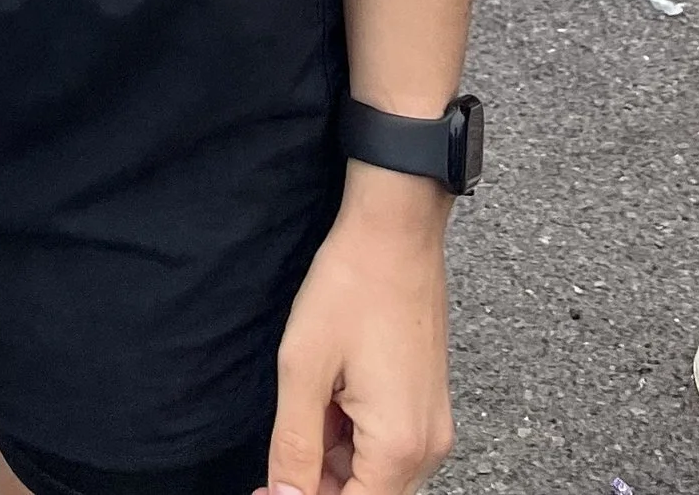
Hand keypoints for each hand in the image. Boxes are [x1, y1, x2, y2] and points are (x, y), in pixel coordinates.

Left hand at [266, 183, 452, 493]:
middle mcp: (427, 447)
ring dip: (333, 458)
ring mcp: (431, 425)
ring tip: (310, 404)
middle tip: (279, 452)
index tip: (267, 488)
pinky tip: (330, 397)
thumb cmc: (352, 286)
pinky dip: (352, 436)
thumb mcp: (304, 368)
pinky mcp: (426, 404)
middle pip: (366, 494)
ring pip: (374, 472)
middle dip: (318, 483)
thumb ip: (294, 445)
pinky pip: (386, 444)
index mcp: (399, 447)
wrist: (395, 230)